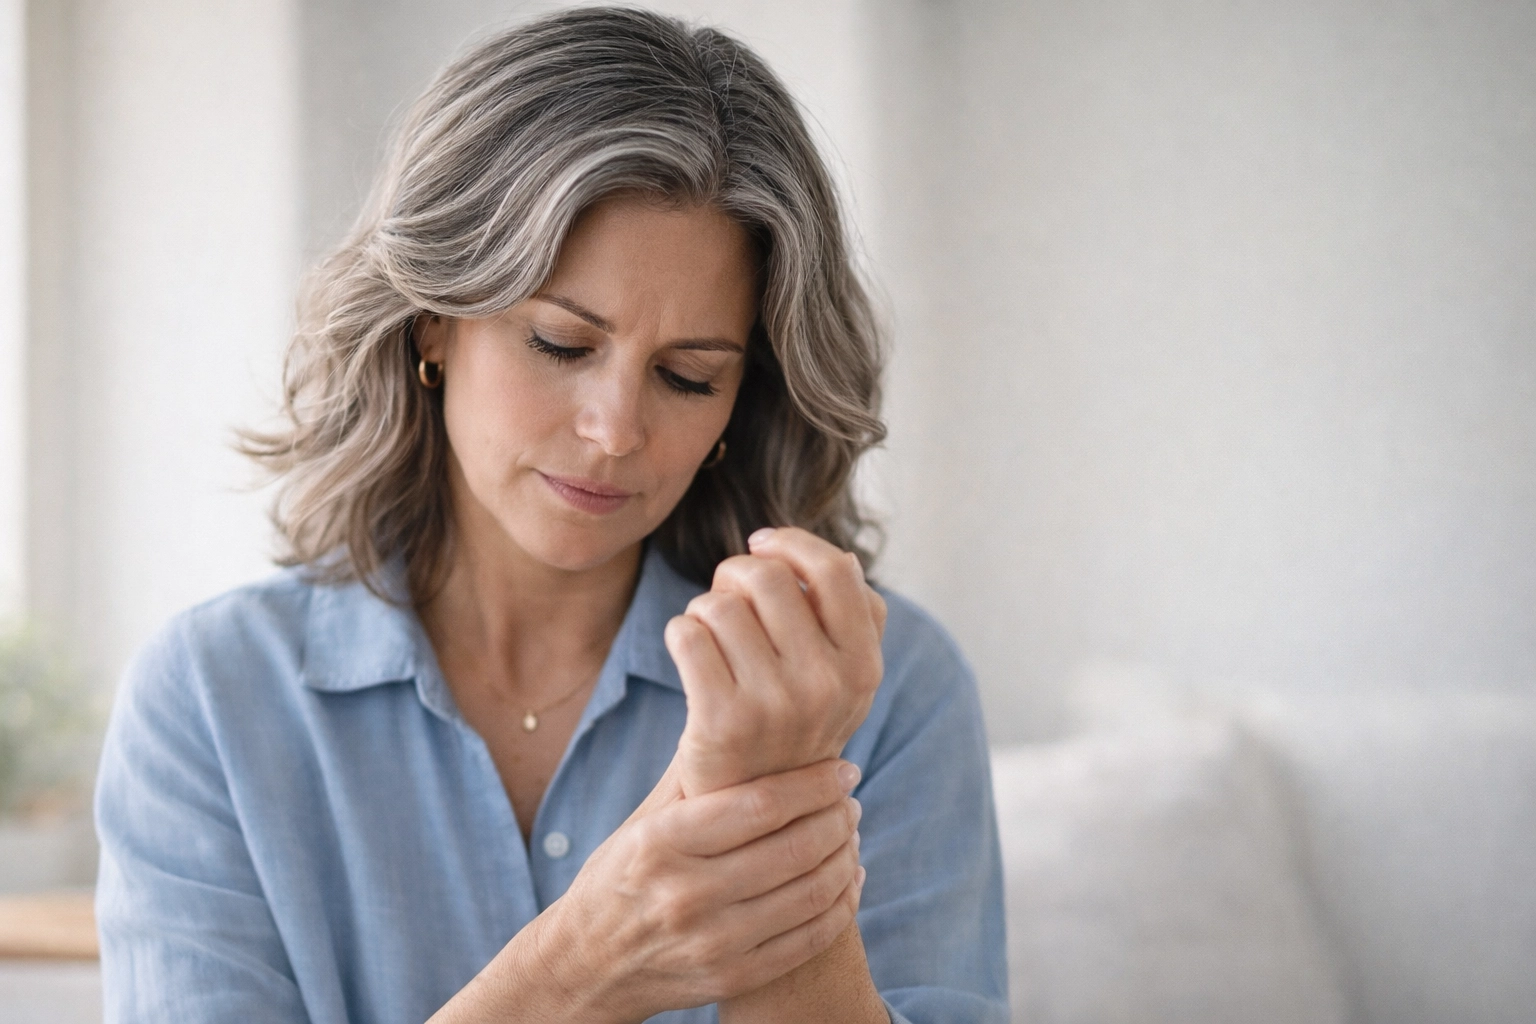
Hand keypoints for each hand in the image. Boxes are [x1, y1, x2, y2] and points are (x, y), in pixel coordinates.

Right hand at [527, 759, 864, 1022]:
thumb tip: (752, 712)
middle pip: (793, 848)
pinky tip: (848, 879)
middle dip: (838, 817)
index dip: (814, 783)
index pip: (759, 805)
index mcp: (660, 843)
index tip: (844, 769)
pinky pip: (808, 940)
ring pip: (809, 893)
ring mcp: (711, 943)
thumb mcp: (644, 820)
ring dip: (846, 857)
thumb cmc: (623, 875)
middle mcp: (684, 894)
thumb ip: (695, 775)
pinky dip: (840, 905)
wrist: (589, 965)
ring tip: (850, 834)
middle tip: (851, 800)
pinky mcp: (732, 979)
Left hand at [665, 527, 887, 796]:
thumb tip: (838, 557)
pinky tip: (689, 653)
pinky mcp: (721, 723)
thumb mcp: (842, 679)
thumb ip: (851, 618)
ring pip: (720, 604)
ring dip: (704, 609)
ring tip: (710, 636)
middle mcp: (827, 687)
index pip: (836, 570)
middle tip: (727, 599)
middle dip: (735, 575)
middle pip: (767, 578)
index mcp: (863, 667)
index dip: (792, 543)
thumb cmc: (791, 721)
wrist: (751, 810)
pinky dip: (679, 632)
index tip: (762, 543)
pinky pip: (686, 633)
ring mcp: (775, 707)